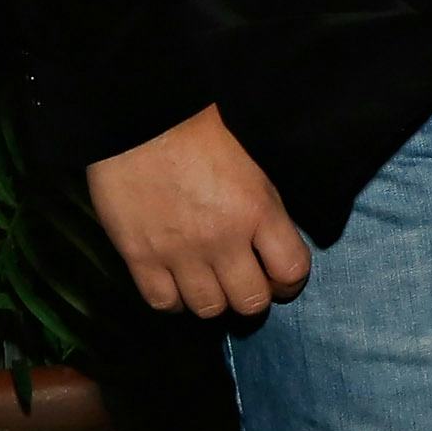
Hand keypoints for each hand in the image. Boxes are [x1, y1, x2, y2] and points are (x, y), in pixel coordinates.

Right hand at [85, 105, 309, 318]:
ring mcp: (179, 253)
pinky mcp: (139, 258)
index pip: (291, 270)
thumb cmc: (204, 135)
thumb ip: (266, 213)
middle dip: (253, 296)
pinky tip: (176, 284)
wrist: (144, 121)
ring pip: (208, 309)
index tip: (281, 277)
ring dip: (214, 301)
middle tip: (245, 283)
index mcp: (258, 211)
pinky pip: (163, 303)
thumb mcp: (255, 170)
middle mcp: (223, 240)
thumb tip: (274, 249)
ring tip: (210, 284)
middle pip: (250, 301)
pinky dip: (173, 300)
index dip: (290, 281)